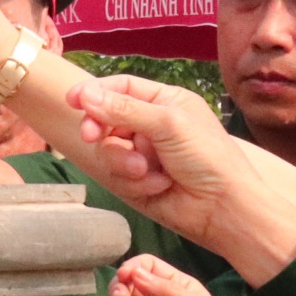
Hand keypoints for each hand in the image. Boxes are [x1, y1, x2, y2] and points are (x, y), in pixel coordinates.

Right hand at [68, 77, 295, 277]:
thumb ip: (125, 109)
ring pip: (108, 149)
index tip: (72, 99)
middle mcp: (153, 125)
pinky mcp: (138, 181)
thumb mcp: (168, 124)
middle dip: (100, 128)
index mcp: (166, 101)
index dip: (95, 92)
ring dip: (123, 161)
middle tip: (92, 135)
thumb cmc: (209, 158)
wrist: (223, 207)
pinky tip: (159, 186)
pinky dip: (135, 180)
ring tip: (146, 170)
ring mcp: (144, 154)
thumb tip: (85, 95)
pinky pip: (118, 175)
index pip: (122, 88)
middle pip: (106, 118)